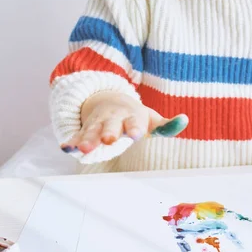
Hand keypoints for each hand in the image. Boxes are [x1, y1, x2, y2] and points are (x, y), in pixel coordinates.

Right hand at [61, 91, 187, 153]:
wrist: (109, 101)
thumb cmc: (134, 116)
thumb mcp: (151, 119)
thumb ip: (167, 125)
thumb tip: (184, 120)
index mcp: (132, 117)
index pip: (135, 122)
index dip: (135, 128)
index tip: (136, 135)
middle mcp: (113, 119)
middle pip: (111, 126)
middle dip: (109, 132)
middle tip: (109, 141)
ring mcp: (98, 123)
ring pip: (92, 131)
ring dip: (88, 140)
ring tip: (84, 150)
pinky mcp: (85, 130)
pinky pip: (77, 135)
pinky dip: (72, 142)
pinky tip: (66, 148)